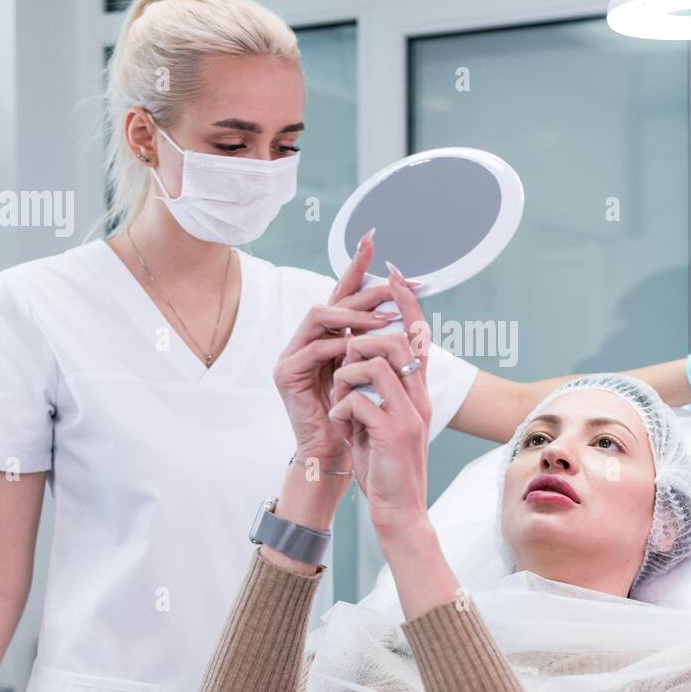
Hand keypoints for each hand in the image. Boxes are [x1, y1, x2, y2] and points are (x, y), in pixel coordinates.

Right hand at [273, 231, 401, 460]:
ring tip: (386, 319)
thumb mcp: (373, 370)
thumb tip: (404, 310)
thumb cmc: (358, 414)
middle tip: (396, 284)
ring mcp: (293, 354)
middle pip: (334, 299)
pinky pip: (313, 348)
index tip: (374, 240)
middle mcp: (308, 339)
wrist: (336, 451)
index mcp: (329, 335)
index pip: (342, 293)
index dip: (356, 266)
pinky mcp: (286, 373)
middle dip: (366, 288)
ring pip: (320, 315)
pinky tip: (358, 349)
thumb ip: (378, 341)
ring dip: (355, 314)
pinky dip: (339, 345)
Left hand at [327, 265, 433, 538]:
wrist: (400, 510)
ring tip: (341, 402)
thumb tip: (356, 358)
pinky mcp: (393, 432)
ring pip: (372, 364)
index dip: (404, 302)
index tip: (391, 271)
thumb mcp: (383, 421)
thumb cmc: (387, 467)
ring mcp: (409, 413)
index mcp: (417, 392)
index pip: (415, 335)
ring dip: (346, 378)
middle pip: (393, 341)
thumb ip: (378, 389)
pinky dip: (343, 410)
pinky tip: (346, 430)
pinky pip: (358, 399)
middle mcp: (419, 397)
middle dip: (360, 342)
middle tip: (342, 359)